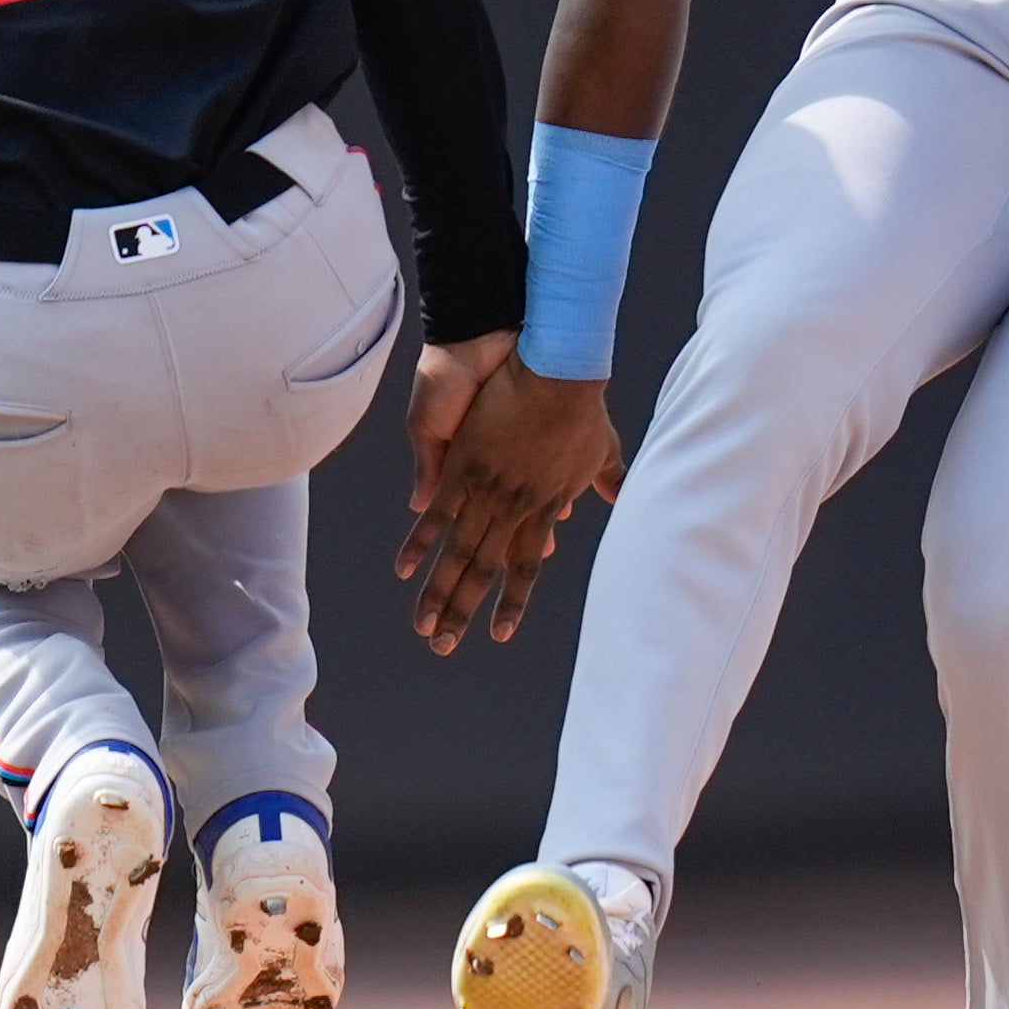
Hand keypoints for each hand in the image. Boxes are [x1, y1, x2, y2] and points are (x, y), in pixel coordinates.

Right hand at [398, 337, 623, 653]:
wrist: (554, 361)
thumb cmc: (580, 400)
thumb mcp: (602, 447)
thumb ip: (602, 476)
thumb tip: (601, 496)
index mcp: (547, 505)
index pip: (527, 565)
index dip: (513, 600)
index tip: (500, 632)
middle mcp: (517, 507)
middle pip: (486, 570)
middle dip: (464, 610)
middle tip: (445, 646)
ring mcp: (489, 490)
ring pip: (460, 552)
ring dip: (440, 592)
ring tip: (425, 627)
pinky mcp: (466, 467)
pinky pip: (439, 514)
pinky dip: (421, 542)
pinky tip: (406, 572)